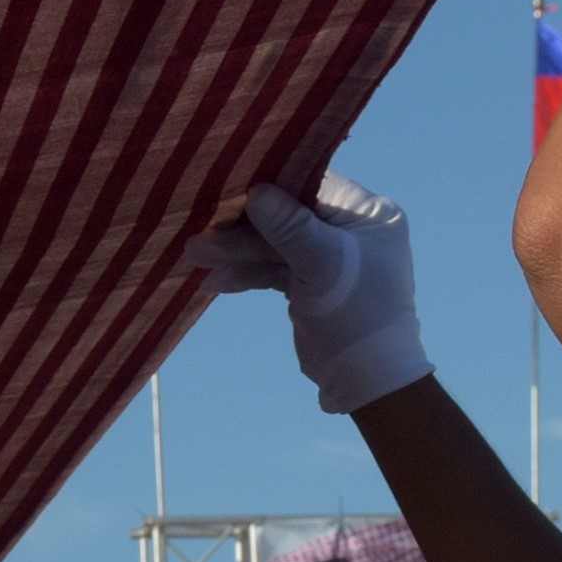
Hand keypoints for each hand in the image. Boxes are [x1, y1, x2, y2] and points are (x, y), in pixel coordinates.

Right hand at [187, 174, 424, 417]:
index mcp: (367, 214)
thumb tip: (256, 190)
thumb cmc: (356, 313)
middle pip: (288, 216)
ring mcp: (328, 258)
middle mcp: (350, 230)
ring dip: (236, 252)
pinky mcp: (309, 285)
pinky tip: (214, 280)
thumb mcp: (323, 263)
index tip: (232, 180)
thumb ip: (288, 226)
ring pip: (275, 246)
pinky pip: (274, 270)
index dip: (274, 182)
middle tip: (201, 228)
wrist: (366, 381)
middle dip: (243, 227)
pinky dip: (247, 275)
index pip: (314, 184)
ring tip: (194, 255)